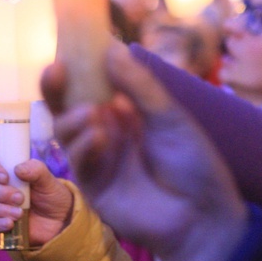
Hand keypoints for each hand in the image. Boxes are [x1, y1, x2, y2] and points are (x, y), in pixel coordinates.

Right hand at [0, 153, 72, 246]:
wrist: (59, 220)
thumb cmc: (51, 196)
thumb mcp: (49, 182)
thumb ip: (37, 171)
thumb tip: (18, 169)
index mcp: (5, 169)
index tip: (5, 178)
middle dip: (0, 192)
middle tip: (20, 198)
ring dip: (0, 209)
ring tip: (20, 213)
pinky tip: (10, 224)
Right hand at [42, 38, 248, 260]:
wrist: (204, 216)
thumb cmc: (195, 164)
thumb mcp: (172, 118)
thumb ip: (140, 86)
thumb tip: (112, 47)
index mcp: (130, 113)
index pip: (96, 84)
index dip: (82, 65)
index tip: (71, 44)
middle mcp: (110, 133)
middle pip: (71, 106)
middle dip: (59, 88)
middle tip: (58, 69)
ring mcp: (100, 160)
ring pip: (67, 131)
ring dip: (73, 117)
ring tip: (92, 112)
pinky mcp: (94, 187)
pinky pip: (78, 161)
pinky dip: (84, 145)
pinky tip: (99, 137)